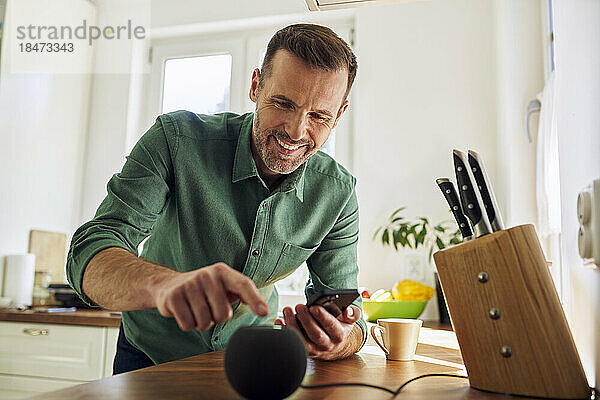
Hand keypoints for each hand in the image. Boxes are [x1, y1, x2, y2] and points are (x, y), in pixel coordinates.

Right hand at [151, 262, 268, 330]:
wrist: (169, 285)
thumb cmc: (204, 289)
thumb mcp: (224, 286)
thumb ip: (243, 294)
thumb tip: (265, 310)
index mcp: (223, 272)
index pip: (243, 284)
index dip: (255, 299)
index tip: (264, 312)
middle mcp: (207, 275)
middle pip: (223, 313)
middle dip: (217, 318)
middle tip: (209, 308)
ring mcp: (189, 284)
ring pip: (205, 322)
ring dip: (202, 323)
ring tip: (196, 310)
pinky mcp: (173, 297)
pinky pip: (188, 324)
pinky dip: (188, 324)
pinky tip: (185, 312)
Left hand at [275, 304, 361, 359]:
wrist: (335, 344)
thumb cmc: (340, 326)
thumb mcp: (349, 319)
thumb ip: (353, 313)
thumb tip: (348, 310)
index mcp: (339, 335)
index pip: (332, 327)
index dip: (323, 317)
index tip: (314, 307)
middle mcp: (327, 345)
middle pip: (316, 335)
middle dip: (306, 320)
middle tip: (299, 306)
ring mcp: (314, 350)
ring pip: (302, 341)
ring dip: (292, 326)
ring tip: (287, 310)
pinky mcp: (304, 351)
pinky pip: (292, 344)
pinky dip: (284, 333)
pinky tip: (279, 321)